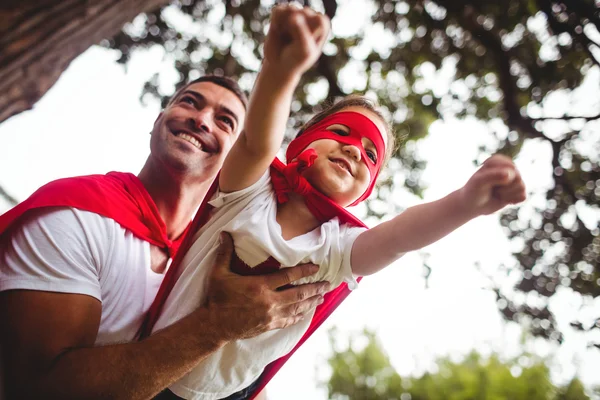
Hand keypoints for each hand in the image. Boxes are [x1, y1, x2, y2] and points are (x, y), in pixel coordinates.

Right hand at [204, 232, 329, 340]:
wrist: (214, 325)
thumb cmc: (217, 298)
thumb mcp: (218, 273)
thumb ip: (225, 253)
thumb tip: (224, 233)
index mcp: (260, 286)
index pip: (288, 276)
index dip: (304, 271)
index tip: (316, 267)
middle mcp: (269, 301)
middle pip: (299, 294)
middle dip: (315, 288)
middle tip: (327, 283)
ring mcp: (271, 315)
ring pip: (297, 308)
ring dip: (311, 302)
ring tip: (322, 297)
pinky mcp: (269, 325)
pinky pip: (289, 320)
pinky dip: (299, 316)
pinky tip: (306, 313)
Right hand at [263, 4, 329, 76]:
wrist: (279, 66)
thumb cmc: (296, 60)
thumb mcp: (303, 51)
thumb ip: (301, 33)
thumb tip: (294, 16)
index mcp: (322, 24)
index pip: (318, 19)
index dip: (309, 33)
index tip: (306, 45)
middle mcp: (310, 15)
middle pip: (303, 14)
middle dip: (296, 31)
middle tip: (294, 44)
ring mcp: (294, 12)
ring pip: (290, 9)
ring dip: (285, 26)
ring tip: (286, 36)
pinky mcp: (281, 13)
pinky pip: (278, 10)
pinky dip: (276, 22)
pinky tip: (278, 31)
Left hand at [460, 154, 525, 215]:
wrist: (472, 206)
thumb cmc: (474, 191)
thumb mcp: (479, 182)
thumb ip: (493, 176)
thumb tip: (509, 174)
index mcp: (498, 160)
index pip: (509, 169)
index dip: (498, 179)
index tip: (485, 181)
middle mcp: (507, 167)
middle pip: (518, 178)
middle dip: (504, 188)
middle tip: (491, 189)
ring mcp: (514, 178)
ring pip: (521, 187)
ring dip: (506, 195)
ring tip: (496, 193)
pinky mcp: (517, 190)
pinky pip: (523, 197)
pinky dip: (512, 201)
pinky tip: (502, 199)